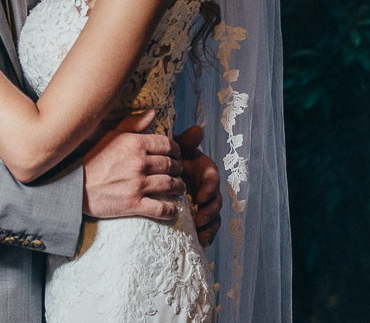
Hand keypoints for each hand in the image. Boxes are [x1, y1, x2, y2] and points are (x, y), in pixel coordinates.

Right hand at [81, 111, 184, 221]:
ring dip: (178, 187)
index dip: (176, 150)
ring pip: (171, 185)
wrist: (71, 185)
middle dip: (177, 168)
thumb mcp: (107, 135)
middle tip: (177, 172)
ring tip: (178, 188)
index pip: (168, 144)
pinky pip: (161, 209)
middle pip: (172, 165)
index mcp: (134, 143)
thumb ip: (131, 124)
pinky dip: (170, 210)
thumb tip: (152, 113)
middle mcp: (139, 163)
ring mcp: (138, 184)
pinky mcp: (134, 204)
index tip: (175, 154)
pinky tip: (171, 209)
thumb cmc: (87, 158)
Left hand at [176, 125, 221, 245]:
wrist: (153, 175)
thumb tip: (197, 129)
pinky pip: (208, 227)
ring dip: (211, 224)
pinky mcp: (199, 215)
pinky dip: (208, 234)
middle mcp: (206, 186)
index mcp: (203, 169)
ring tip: (200, 230)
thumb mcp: (173, 148)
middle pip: (216, 198)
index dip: (210, 187)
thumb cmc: (165, 159)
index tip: (201, 196)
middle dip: (211, 209)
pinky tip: (202, 240)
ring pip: (214, 214)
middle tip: (200, 216)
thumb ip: (185, 140)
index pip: (213, 177)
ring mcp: (203, 202)